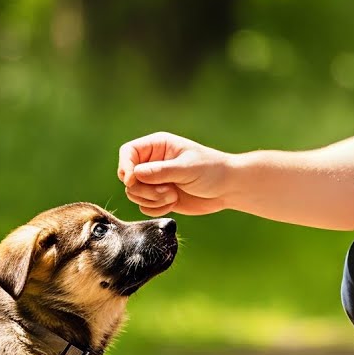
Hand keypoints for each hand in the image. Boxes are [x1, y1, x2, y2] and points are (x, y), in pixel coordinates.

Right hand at [117, 132, 231, 216]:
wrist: (228, 188)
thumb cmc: (212, 170)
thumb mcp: (187, 168)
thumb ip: (160, 171)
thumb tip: (135, 174)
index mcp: (157, 146)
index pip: (128, 152)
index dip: (126, 166)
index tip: (133, 180)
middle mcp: (153, 162)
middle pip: (128, 176)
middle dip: (144, 189)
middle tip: (167, 191)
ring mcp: (155, 181)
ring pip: (134, 193)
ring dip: (151, 200)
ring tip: (173, 196)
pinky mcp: (160, 197)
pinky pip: (144, 207)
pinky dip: (156, 209)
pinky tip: (173, 204)